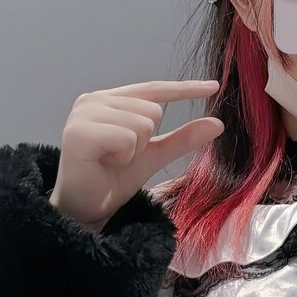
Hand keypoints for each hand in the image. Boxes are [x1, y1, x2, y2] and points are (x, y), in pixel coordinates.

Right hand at [52, 79, 223, 231]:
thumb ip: (182, 139)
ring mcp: (83, 113)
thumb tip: (218, 123)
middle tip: (119, 158)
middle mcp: (94, 100)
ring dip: (133, 151)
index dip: (184, 89)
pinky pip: (126, 138)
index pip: (154, 90)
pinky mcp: (78, 132)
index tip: (214, 87)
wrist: (87, 209)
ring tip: (110, 160)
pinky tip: (104, 163)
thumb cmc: (114, 179)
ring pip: (143, 125)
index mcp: (110, 100)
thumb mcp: (154, 156)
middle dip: (145, 142)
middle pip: (153, 111)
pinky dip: (123, 156)